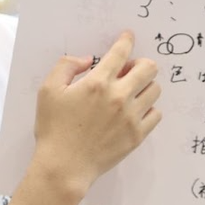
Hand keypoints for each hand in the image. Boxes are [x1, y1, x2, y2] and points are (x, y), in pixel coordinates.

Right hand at [32, 31, 161, 198]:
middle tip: (128, 70)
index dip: (126, 40)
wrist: (64, 167)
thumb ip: (66, 66)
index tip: (128, 37)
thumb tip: (88, 59)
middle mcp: (119, 97)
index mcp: (97, 83)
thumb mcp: (48, 90)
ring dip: (145, 85)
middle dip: (141, 63)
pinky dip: (148, 108)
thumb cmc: (53, 129)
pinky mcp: (137, 135)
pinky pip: (156, 114)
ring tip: (131, 91)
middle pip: (148, 68)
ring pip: (155, 90)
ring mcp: (131, 117)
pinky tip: (134, 111)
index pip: (121, 52)